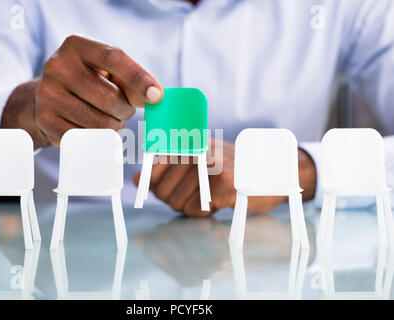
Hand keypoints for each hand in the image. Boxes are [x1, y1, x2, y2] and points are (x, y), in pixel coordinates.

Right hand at [1, 35, 162, 147]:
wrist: (49, 96)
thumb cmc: (89, 81)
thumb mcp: (109, 72)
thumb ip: (131, 81)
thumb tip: (153, 97)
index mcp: (76, 45)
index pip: (113, 58)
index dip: (138, 78)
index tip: (157, 96)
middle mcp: (56, 66)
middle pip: (110, 97)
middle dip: (125, 109)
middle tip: (123, 110)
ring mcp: (47, 94)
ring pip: (99, 122)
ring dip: (113, 125)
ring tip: (107, 117)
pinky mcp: (45, 120)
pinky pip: (85, 137)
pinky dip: (96, 137)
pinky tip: (91, 126)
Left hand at [133, 140, 316, 216]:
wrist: (272, 169)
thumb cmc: (232, 167)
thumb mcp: (200, 161)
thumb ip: (168, 168)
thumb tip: (138, 180)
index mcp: (189, 143)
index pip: (154, 166)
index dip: (154, 182)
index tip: (159, 189)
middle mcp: (196, 151)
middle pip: (162, 190)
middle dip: (173, 199)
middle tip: (193, 195)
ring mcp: (209, 166)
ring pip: (177, 202)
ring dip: (190, 206)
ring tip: (208, 196)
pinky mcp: (222, 183)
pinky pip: (195, 209)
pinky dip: (204, 212)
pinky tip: (218, 201)